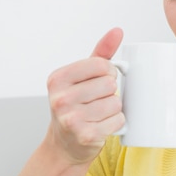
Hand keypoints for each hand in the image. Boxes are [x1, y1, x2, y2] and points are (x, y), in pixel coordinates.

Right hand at [45, 27, 124, 164]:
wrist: (65, 144)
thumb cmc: (76, 105)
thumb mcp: (83, 76)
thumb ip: (100, 53)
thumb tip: (117, 31)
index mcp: (58, 79)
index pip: (100, 64)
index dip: (109, 72)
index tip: (102, 79)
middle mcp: (60, 98)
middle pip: (109, 84)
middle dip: (110, 91)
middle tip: (98, 100)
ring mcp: (71, 119)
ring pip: (115, 102)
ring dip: (114, 108)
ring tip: (99, 113)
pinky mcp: (85, 135)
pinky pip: (118, 121)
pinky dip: (116, 123)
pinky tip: (103, 125)